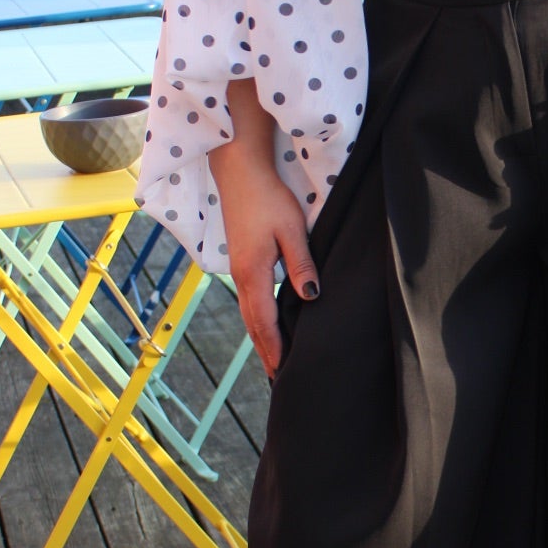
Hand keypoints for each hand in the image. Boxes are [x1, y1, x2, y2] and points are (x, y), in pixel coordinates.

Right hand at [210, 81, 318, 377]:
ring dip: (260, 338)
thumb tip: (310, 296)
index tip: (283, 372)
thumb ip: (300, 263)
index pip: (264, 321)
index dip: (274, 348)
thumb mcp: (291, 229)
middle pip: (252, 324)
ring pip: (248, 313)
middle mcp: (241, 276)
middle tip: (277, 378)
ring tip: (272, 360)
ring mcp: (238, 268)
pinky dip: (257, 320)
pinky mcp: (240, 260)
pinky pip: (248, 300)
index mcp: (253, 273)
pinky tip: (265, 325)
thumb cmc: (268, 197)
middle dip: (266, 351)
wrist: (239, 170)